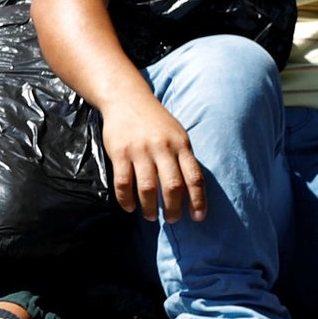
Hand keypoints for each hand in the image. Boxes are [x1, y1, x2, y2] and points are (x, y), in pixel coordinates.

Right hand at [99, 93, 206, 222]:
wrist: (126, 98)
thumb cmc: (155, 121)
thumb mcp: (177, 135)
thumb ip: (183, 159)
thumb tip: (192, 191)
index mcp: (181, 145)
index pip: (194, 177)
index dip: (198, 201)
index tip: (198, 218)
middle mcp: (162, 148)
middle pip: (172, 186)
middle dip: (174, 209)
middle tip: (173, 220)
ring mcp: (139, 150)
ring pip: (147, 188)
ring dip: (150, 208)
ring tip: (152, 216)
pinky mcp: (119, 152)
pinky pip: (123, 182)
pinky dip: (126, 199)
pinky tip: (130, 207)